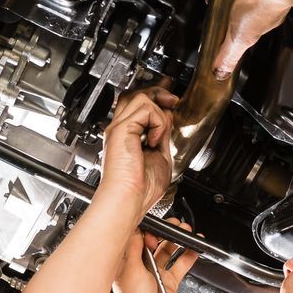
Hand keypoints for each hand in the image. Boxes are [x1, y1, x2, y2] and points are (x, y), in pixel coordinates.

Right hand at [97, 88, 176, 215]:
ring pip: (140, 96)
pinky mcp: (122, 129)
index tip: (170, 100)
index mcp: (126, 137)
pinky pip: (145, 108)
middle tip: (173, 101)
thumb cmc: (140, 189)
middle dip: (157, 93)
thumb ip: (162, 136)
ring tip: (162, 130)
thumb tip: (167, 118)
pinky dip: (158, 122)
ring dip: (158, 109)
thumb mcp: (160, 156)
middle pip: (135, 95)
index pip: (137, 107)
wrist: (128, 199)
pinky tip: (155, 140)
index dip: (155, 99)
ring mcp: (119, 128)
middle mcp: (120, 130)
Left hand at [112, 223, 199, 292]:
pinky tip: (194, 249)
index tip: (156, 229)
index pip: (139, 239)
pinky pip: (180, 266)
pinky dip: (188, 256)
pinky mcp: (169, 283)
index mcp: (128, 262)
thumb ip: (134, 248)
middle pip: (156, 244)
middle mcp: (142, 267)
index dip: (149, 232)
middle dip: (166, 233)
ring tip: (186, 232)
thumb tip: (135, 230)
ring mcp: (157, 275)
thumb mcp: (131, 269)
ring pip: (169, 253)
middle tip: (175, 225)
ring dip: (178, 241)